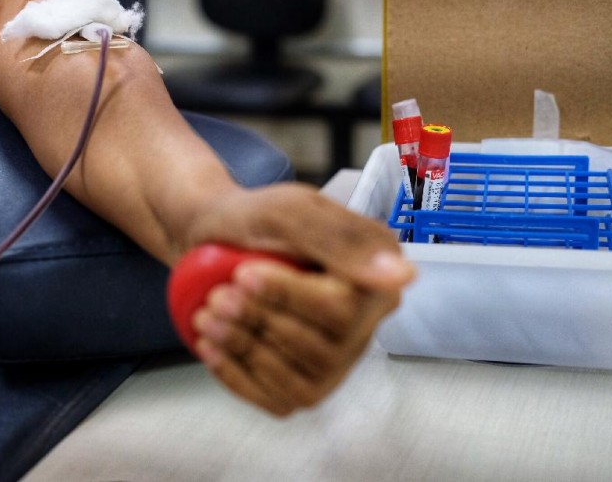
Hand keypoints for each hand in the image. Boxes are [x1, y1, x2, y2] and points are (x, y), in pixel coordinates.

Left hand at [179, 183, 415, 415]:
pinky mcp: (305, 385)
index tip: (244, 275)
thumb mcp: (290, 212)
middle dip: (260, 323)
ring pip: (299, 379)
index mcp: (374, 280)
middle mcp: (365, 325)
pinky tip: (211, 346)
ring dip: (244, 349)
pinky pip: (278, 400)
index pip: (343, 310)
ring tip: (208, 317)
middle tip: (217, 297)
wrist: (214, 238)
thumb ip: (342, 239)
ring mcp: (336, 360)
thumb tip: (404, 275)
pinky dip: (236, 375)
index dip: (288, 298)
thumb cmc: (255, 220)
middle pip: (320, 348)